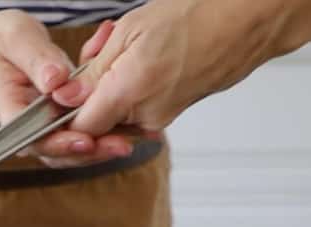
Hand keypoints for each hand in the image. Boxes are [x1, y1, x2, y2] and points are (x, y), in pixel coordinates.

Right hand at [0, 10, 135, 167]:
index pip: (31, 137)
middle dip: (89, 152)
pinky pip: (85, 128)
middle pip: (56, 151)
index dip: (58, 144)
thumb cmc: (4, 40)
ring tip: (132, 137)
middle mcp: (28, 124)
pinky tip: (131, 121)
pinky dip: (108, 125)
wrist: (4, 42)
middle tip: (121, 144)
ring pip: (74, 146)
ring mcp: (46, 123)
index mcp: (10, 109)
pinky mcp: (63, 116)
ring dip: (103, 144)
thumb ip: (37, 59)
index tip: (85, 140)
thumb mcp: (17, 39)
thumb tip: (56, 81)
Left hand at [55, 0, 283, 135]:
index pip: (80, 128)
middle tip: (97, 50)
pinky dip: (133, 83)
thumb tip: (64, 98)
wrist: (249, 18)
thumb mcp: (129, 32)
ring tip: (122, 44)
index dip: (65, 113)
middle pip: (98, 120)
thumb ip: (92, 72)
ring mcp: (165, 115)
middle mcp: (147, 114)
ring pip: (119, 111)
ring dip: (111, 83)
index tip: (60, 92)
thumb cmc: (195, 15)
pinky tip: (142, 54)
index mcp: (130, 93)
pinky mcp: (177, 109)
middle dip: (88, 90)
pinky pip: (142, 104)